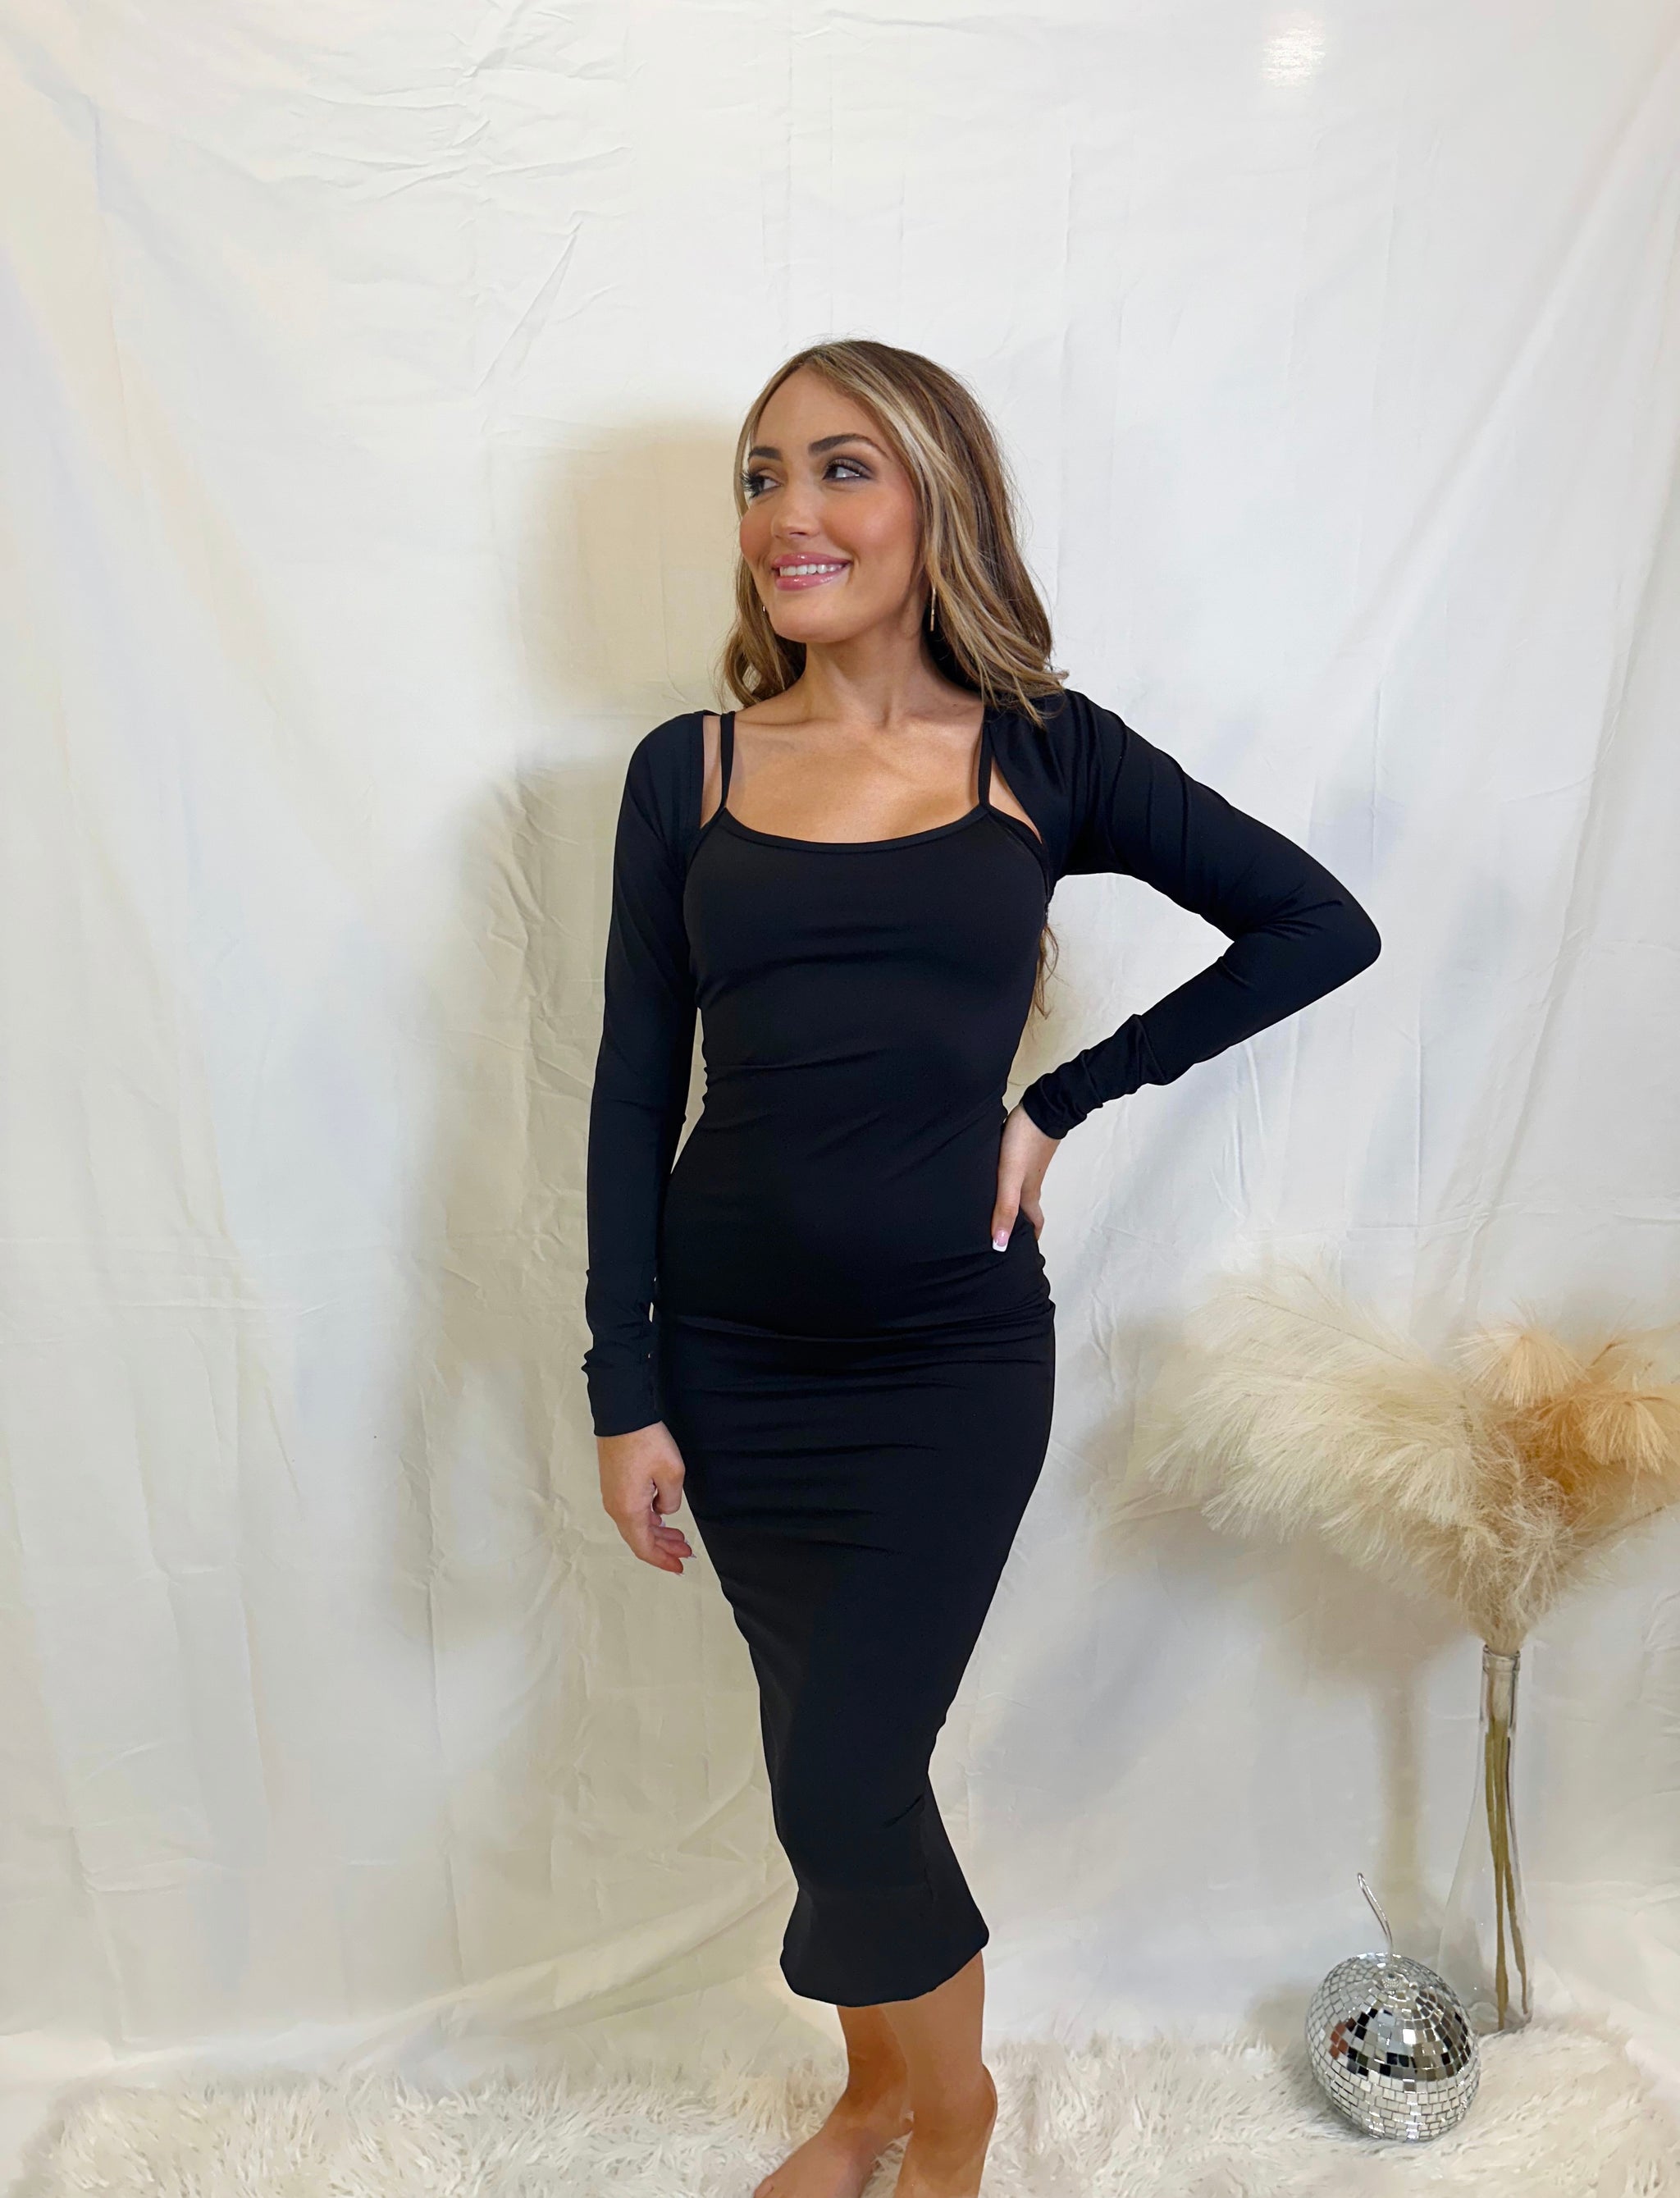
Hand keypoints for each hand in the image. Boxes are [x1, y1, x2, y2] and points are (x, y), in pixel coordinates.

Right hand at [597, 1421, 694, 1573]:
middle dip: (663, 1549)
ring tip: (679, 1538)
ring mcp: (612, 1495)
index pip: (645, 1547)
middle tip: (685, 1553)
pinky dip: (648, 1520)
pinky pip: (631, 1511)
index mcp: (629, 1510)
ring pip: (635, 1525)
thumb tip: (664, 1510)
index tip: (680, 1566)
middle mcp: (616, 1507)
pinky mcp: (614, 1484)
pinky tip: (662, 1517)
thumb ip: (671, 1501)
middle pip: (640, 1539)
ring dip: (657, 1534)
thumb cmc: (645, 1441)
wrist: (621, 1415)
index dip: (663, 1560)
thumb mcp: (672, 1473)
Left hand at [990, 1100, 1061, 1248]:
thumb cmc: (1025, 1143)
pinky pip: (1014, 1175)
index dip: (1031, 1240)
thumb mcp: (1010, 1178)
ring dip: (1012, 1205)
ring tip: (996, 1212)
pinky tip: (993, 1181)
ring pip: (1020, 1192)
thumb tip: (1000, 1245)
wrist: (1042, 1108)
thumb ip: (1005, 1208)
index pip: (1035, 1224)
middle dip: (1019, 1225)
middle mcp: (1031, 1183)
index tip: (1024, 1254)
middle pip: (1027, 1210)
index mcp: (1030, 1194)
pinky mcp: (1023, 1152)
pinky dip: (1006, 1185)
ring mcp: (1028, 1167)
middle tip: (1006, 1236)